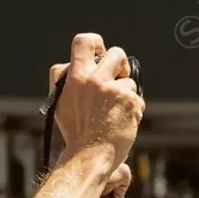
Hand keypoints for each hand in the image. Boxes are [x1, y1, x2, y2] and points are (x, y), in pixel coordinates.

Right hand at [49, 33, 144, 172]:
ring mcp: (112, 89)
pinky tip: (123, 122)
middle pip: (116, 53)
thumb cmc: (77, 132)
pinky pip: (137, 98)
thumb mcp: (61, 102)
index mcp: (74, 77)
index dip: (96, 43)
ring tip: (114, 113)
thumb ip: (69, 81)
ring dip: (126, 94)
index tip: (102, 52)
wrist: (89, 155)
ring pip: (128, 80)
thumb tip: (84, 64)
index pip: (84, 42)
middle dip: (122, 63)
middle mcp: (93, 79)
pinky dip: (133, 110)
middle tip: (120, 76)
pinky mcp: (129, 100)